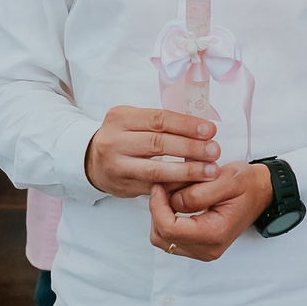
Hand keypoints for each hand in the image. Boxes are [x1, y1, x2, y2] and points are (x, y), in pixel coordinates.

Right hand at [85, 106, 220, 196]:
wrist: (92, 162)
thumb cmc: (123, 138)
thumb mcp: (133, 121)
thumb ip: (161, 123)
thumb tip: (202, 128)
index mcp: (120, 118)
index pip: (158, 118)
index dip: (186, 125)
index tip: (210, 130)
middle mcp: (114, 141)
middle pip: (158, 143)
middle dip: (190, 148)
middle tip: (214, 151)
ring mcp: (117, 166)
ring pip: (156, 170)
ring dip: (187, 171)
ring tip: (210, 170)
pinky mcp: (123, 187)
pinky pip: (155, 188)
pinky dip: (177, 186)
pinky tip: (196, 185)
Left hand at [148, 162, 272, 261]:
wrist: (261, 193)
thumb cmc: (247, 184)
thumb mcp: (226, 179)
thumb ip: (198, 192)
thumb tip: (173, 202)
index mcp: (215, 233)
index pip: (169, 228)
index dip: (157, 205)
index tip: (160, 184)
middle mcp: (208, 248)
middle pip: (161, 236)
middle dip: (157, 210)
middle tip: (165, 187)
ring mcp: (202, 251)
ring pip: (162, 239)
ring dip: (161, 215)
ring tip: (172, 193)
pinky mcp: (198, 247)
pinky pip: (170, 238)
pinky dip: (167, 220)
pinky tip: (177, 203)